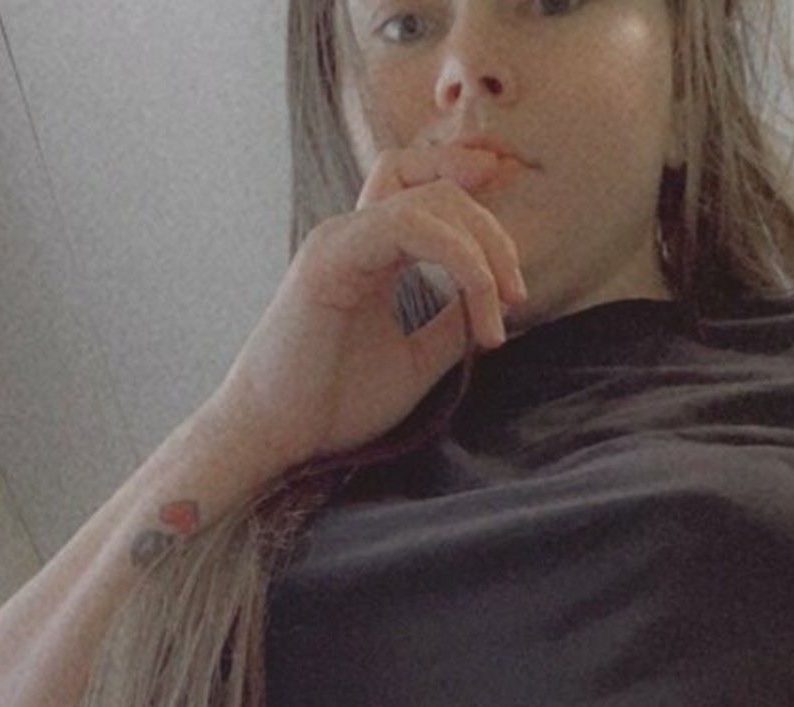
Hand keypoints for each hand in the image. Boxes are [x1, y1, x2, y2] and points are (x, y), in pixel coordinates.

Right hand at [217, 142, 527, 472]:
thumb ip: (451, 327)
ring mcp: (339, 240)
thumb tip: (498, 302)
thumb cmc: (333, 405)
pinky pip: (409, 225)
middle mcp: (352, 235)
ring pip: (428, 199)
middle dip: (492, 229)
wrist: (276, 435)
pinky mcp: (332, 258)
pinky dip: (459, 257)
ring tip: (504, 305)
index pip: (421, 189)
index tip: (511, 213)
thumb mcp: (415, 362)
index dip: (467, 185)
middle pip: (435, 187)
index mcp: (369, 254)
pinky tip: (480, 302)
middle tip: (517, 293)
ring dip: (482, 246)